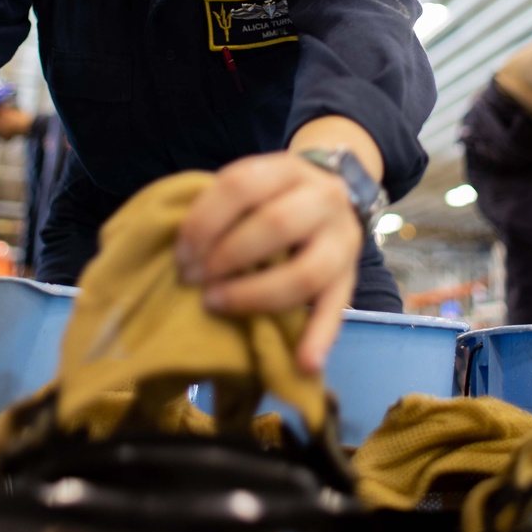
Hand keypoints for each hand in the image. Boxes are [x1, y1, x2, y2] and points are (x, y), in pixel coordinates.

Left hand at [175, 151, 362, 372]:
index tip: (181, 255)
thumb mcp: (255, 184)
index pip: (240, 185)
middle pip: (274, 224)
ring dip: (256, 295)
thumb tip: (180, 252)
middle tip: (196, 281)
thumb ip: (224, 206)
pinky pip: (337, 309)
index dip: (204, 222)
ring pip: (306, 272)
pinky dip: (320, 337)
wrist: (336, 193)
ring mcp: (342, 239)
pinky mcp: (352, 276)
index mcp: (287, 168)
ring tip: (220, 306)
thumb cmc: (275, 196)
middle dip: (226, 257)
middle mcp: (322, 197)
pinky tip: (303, 363)